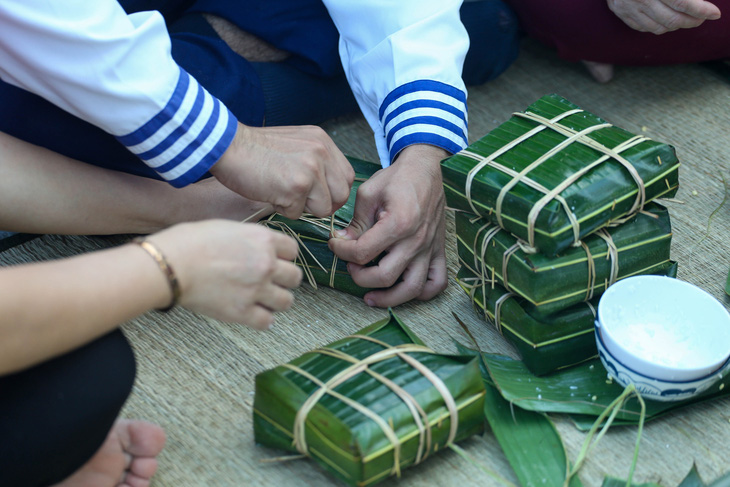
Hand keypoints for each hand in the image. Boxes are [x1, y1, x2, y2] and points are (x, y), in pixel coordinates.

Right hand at [147, 220, 301, 328]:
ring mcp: (256, 289)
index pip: (293, 250)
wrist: (171, 264)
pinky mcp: (242, 312)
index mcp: (263, 239)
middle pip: (295, 277)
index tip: (276, 261)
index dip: (284, 257)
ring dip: (277, 301)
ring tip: (263, 300)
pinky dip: (263, 320)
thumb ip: (249, 239)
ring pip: (286, 301)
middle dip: (284, 280)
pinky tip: (254, 315)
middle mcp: (266, 264)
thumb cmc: (190, 242)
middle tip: (270, 282)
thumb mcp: (227, 227)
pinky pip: (267, 322)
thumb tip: (257, 247)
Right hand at [210, 123, 353, 219]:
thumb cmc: (255, 150)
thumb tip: (330, 189)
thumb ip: (316, 161)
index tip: (318, 196)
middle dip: (322, 204)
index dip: (334, 192)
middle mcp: (321, 153)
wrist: (227, 146)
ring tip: (281, 192)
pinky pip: (297, 213)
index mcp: (323, 141)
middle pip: (341, 195)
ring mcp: (310, 170)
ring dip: (302, 208)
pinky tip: (270, 192)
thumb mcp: (296, 144)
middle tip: (300, 200)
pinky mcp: (296, 187)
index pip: (347, 177)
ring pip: (323, 208)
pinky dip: (283, 209)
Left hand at [328, 145, 448, 306]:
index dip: (342, 252)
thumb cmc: (398, 178)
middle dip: (359, 276)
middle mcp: (416, 241)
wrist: (427, 169)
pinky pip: (437, 283)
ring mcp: (429, 249)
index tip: (336, 244)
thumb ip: (356, 221)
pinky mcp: (439, 251)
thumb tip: (343, 241)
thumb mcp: (369, 192)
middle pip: (384, 276)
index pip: (362, 252)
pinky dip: (423, 293)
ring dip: (389, 298)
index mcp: (398, 223)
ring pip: (412, 289)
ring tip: (371, 297)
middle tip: (351, 266)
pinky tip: (404, 289)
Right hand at [607, 0, 720, 33]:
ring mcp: (629, 8)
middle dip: (692, 21)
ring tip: (685, 20)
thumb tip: (696, 0)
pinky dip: (658, 27)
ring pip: (659, 28)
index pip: (683, 3)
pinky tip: (667, 21)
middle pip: (672, 19)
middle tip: (702, 18)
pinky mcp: (621, 13)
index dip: (702, 10)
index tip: (714, 14)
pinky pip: (643, 28)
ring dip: (676, 26)